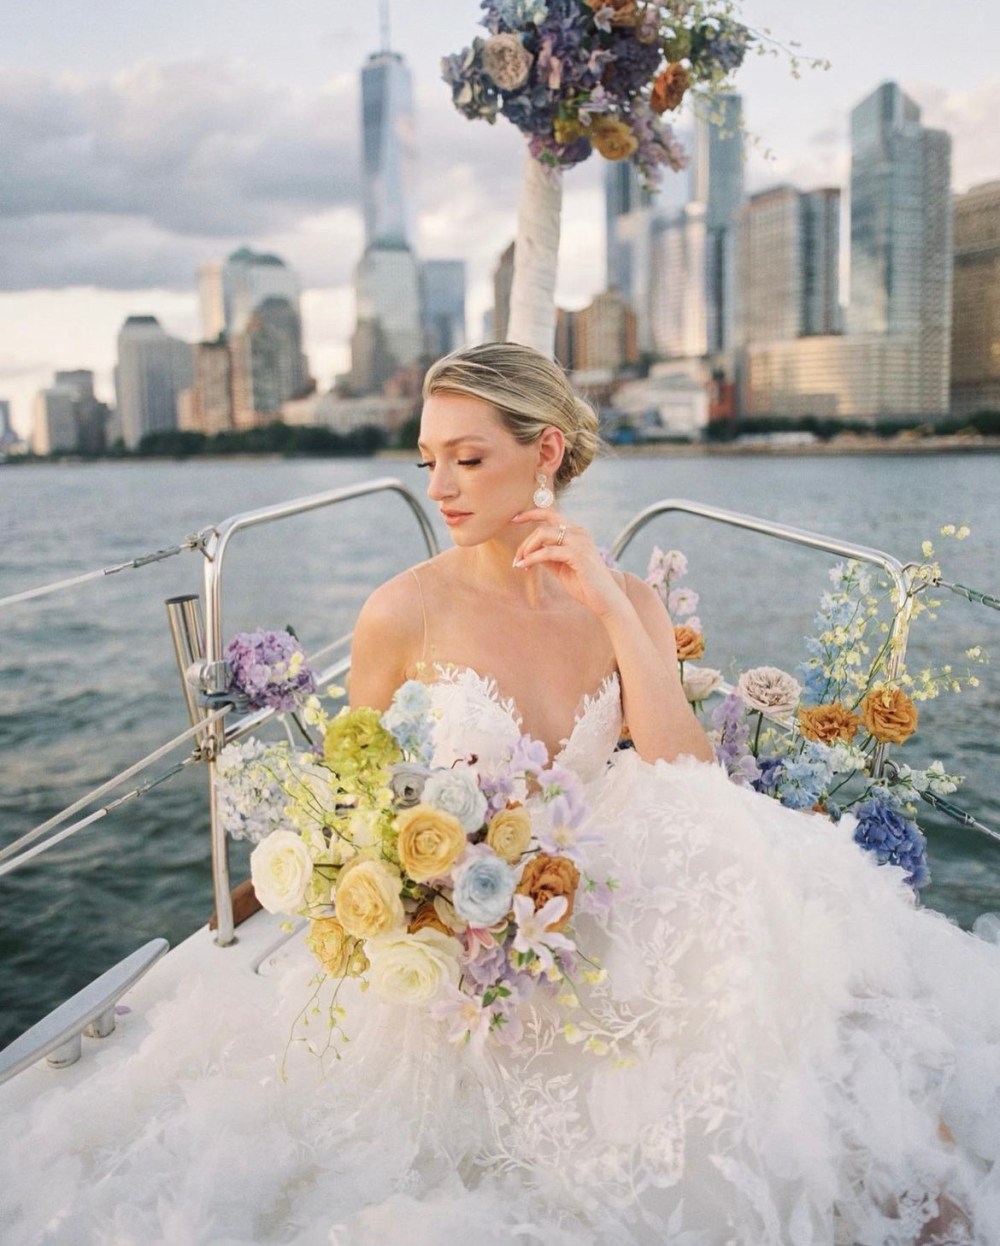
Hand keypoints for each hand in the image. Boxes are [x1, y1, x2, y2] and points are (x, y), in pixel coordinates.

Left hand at [511, 508, 625, 617]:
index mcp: (577, 532)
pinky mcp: (578, 554)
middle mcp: (579, 532)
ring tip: (519, 564)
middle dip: (525, 541)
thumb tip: (528, 551)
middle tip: (515, 558)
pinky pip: (547, 552)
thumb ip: (547, 556)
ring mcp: (580, 542)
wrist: (605, 600)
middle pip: (543, 525)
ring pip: (543, 535)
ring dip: (526, 549)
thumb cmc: (584, 584)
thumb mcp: (561, 567)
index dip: (531, 514)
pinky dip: (532, 558)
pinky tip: (524, 566)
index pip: (551, 513)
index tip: (514, 519)